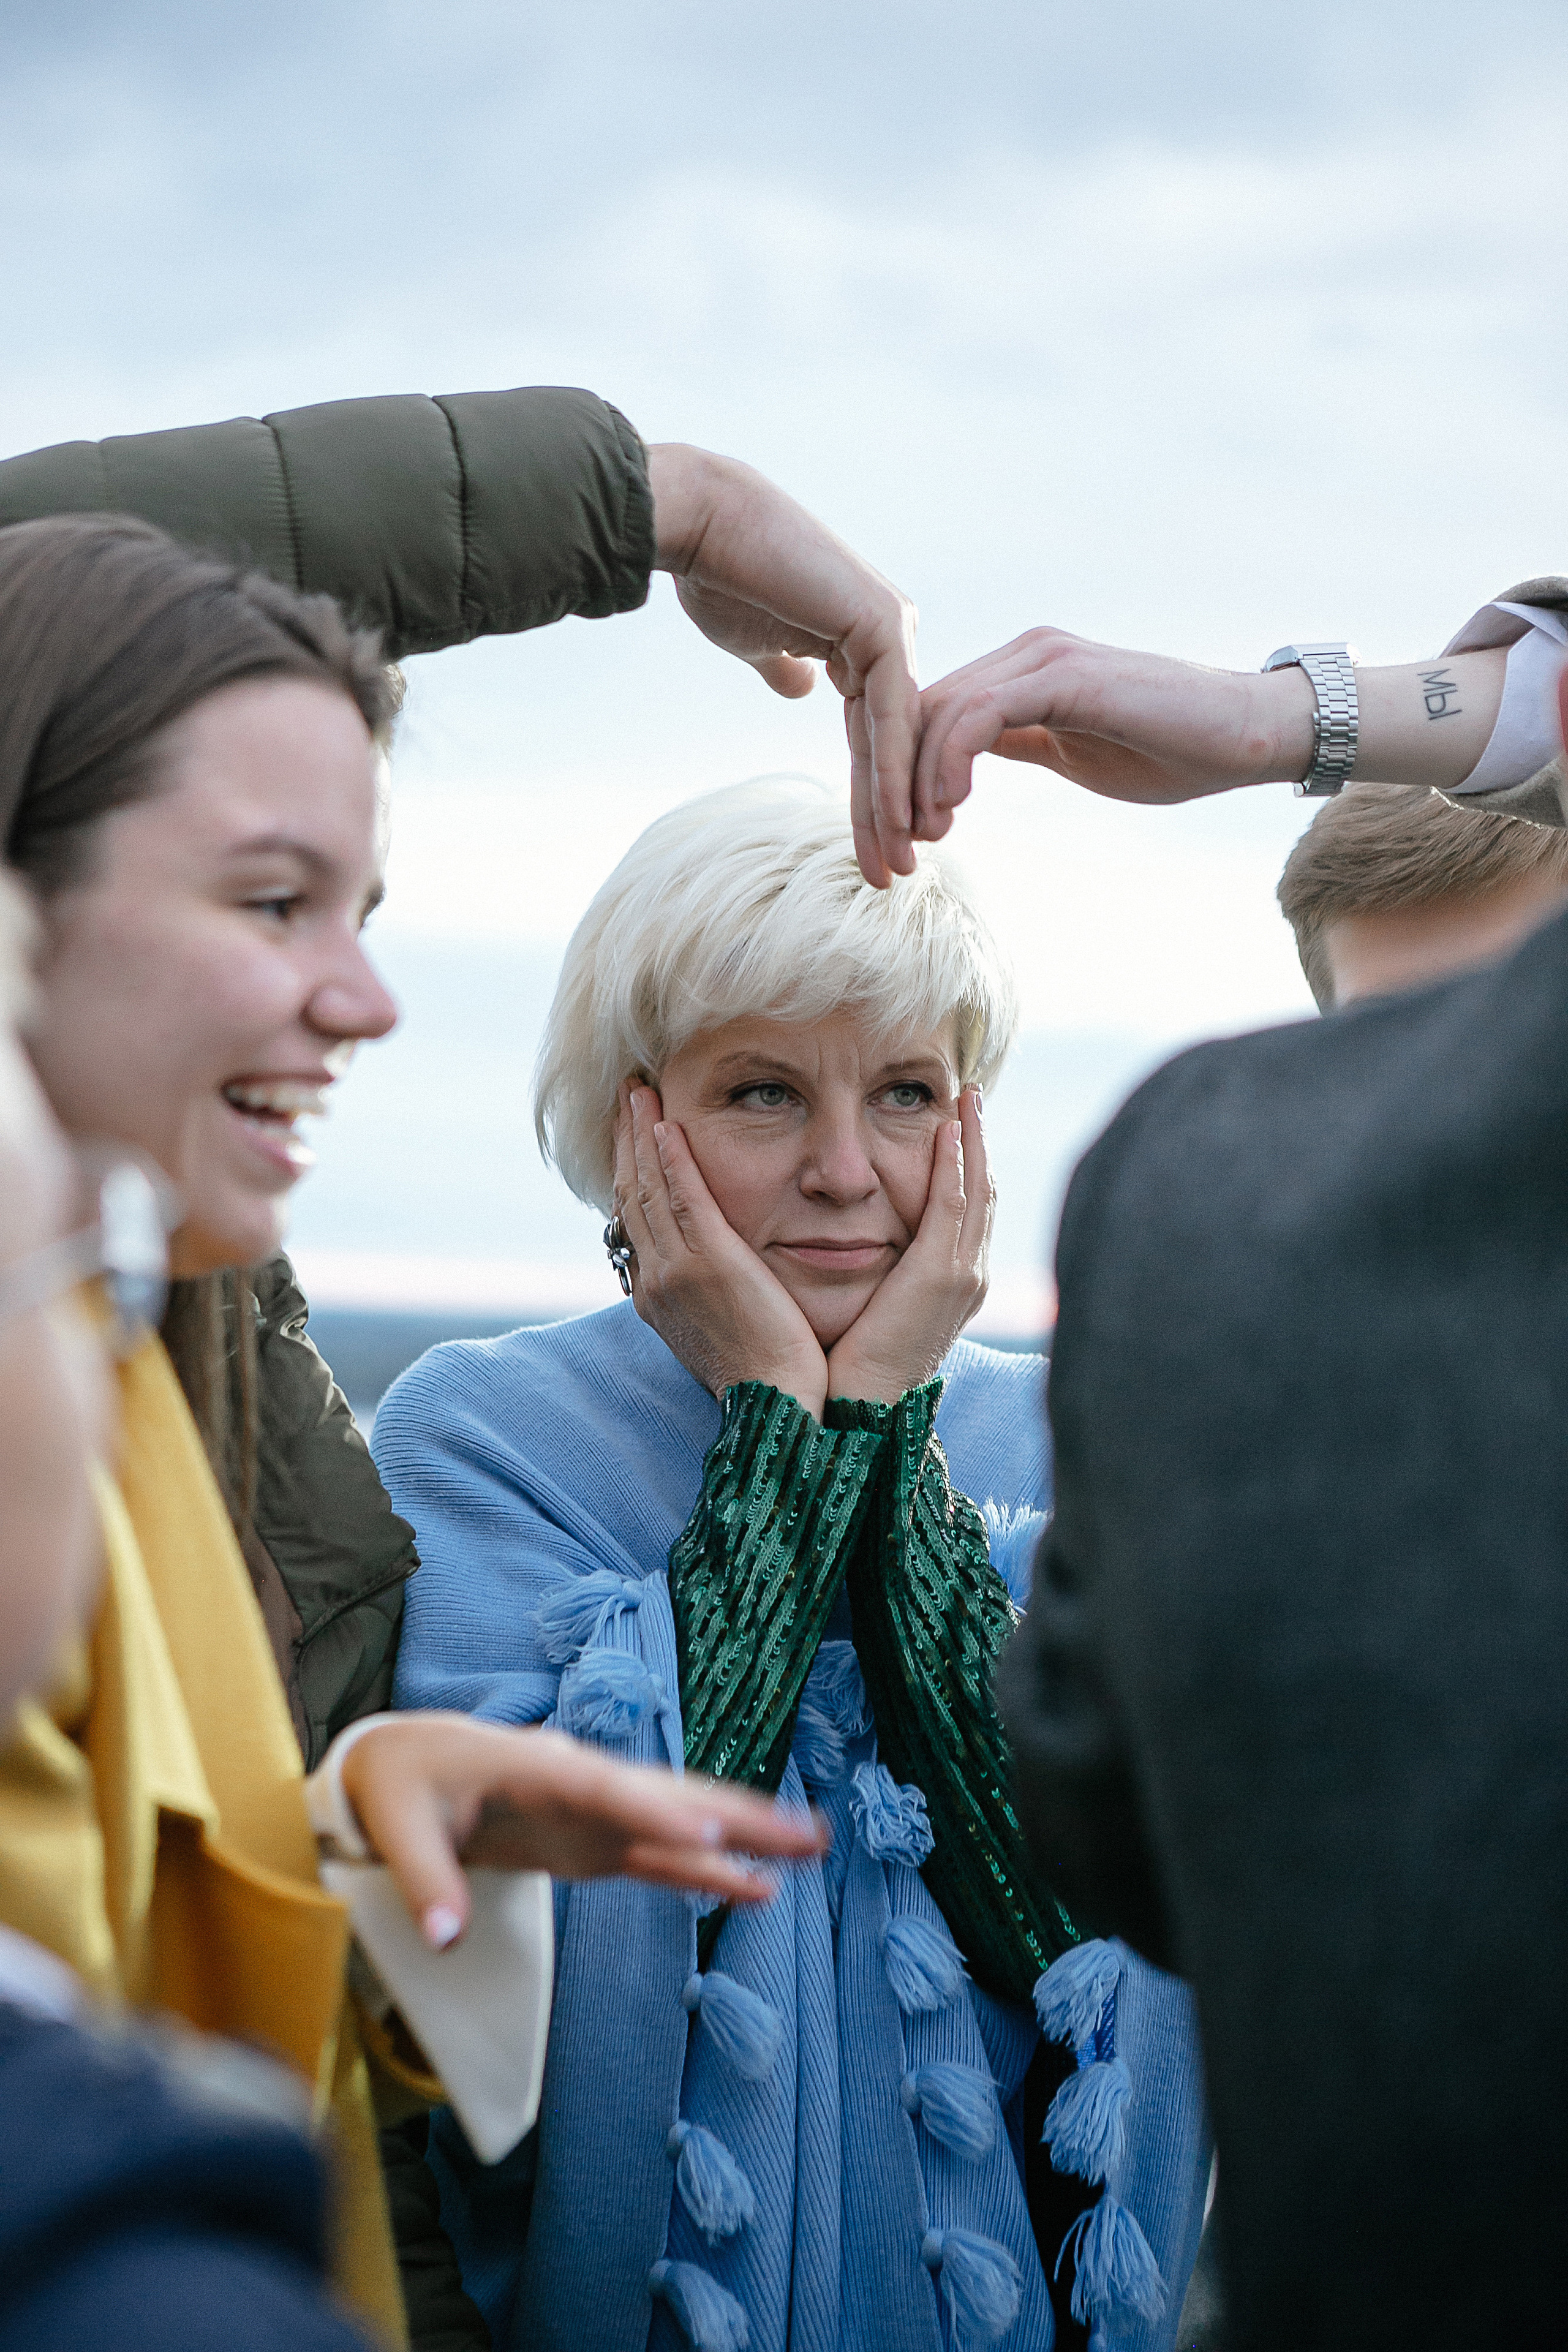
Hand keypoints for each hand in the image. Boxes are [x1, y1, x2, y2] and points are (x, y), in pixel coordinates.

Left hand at [340, 1713, 827, 1948]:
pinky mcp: (594, 1843)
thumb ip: (425, 1880)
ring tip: (810, 1847)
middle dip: (736, 1814)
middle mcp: (581, 1783)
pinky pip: (661, 1858)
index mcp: (534, 1765)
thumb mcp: (393, 1827)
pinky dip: (708, 1870)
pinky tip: (757, 1887)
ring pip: (680, 1822)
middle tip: (806, 1831)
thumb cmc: (399, 1786)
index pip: (602, 1789)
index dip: (653, 1810)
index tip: (705, 1831)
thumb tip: (447, 1939)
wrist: (404, 1762)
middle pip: (668, 1796)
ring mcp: (595, 1814)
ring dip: (742, 1836)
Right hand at [613, 1082, 828, 1414]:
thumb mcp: (724, 1327)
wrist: (777, 1406)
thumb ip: (711, 1291)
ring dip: (641, 1133)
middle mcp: (656, 1279)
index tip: (631, 1132)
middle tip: (626, 1093)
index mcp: (658, 1296)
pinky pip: (683, 1199)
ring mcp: (677, 1271)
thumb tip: (714, 1271)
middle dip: (626, 1139)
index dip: (630, 1170)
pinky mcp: (710, 1264)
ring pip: (648, 1188)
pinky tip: (665, 1124)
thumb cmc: (766, 1375)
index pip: (636, 1218)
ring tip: (638, 1091)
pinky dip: (671, 1159)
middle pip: (631, 1193)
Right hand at [647, 444, 920, 887]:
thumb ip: (787, 666)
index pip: (871, 733)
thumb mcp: (760, 640)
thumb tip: (801, 689)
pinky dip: (891, 770)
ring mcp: (892, 626)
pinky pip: (890, 713)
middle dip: (891, 814)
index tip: (868, 850)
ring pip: (898, 736)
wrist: (699, 524)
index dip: (869, 794)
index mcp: (864, 638)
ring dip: (897, 806)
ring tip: (896, 867)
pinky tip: (894, 821)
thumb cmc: (719, 575)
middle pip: (892, 742)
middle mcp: (889, 632)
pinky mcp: (882, 623)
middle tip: (892, 876)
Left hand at [825, 1088, 991, 1405]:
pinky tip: (948, 1130)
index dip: (970, 1165)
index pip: (970, 1211)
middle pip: (985, 1192)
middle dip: (980, 1142)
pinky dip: (956, 1164)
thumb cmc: (855, 1367)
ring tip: (967, 1099)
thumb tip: (860, 1248)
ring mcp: (962, 1275)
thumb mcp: (878, 1308)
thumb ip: (883, 1273)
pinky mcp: (941, 1276)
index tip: (960, 1126)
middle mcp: (970, 1276)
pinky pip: (954, 1204)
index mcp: (956, 1285)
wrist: (863, 1409)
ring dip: (973, 1140)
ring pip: (978, 1190)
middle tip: (972, 1098)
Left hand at [913, 628, 1309, 837]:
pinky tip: (949, 807)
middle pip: (921, 710)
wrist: (1245, 735)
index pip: (931, 713)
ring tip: (918, 838)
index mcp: (1021, 671)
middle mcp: (1024, 653)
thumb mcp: (1071, 751)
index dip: (900, 775)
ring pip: (939, 711)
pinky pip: (979, 713)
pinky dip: (950, 761)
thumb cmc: (1169, 749)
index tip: (897, 838)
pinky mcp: (1064, 675)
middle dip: (892, 784)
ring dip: (914, 782)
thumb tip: (964, 764)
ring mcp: (1042, 658)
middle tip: (890, 850)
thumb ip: (1018, 742)